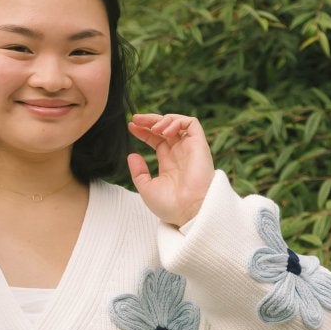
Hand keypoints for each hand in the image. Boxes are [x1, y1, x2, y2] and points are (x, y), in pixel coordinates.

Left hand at [126, 112, 213, 226]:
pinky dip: (177, 121)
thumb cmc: (169, 205)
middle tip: (135, 118)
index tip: (131, 126)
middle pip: (165, 128)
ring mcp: (190, 148)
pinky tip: (164, 130)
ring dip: (163, 119)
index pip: (156, 140)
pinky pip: (192, 124)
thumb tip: (132, 155)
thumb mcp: (147, 188)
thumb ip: (138, 172)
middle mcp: (180, 153)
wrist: (188, 211)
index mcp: (169, 163)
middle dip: (149, 120)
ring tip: (152, 128)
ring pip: (178, 123)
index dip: (144, 131)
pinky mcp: (199, 145)